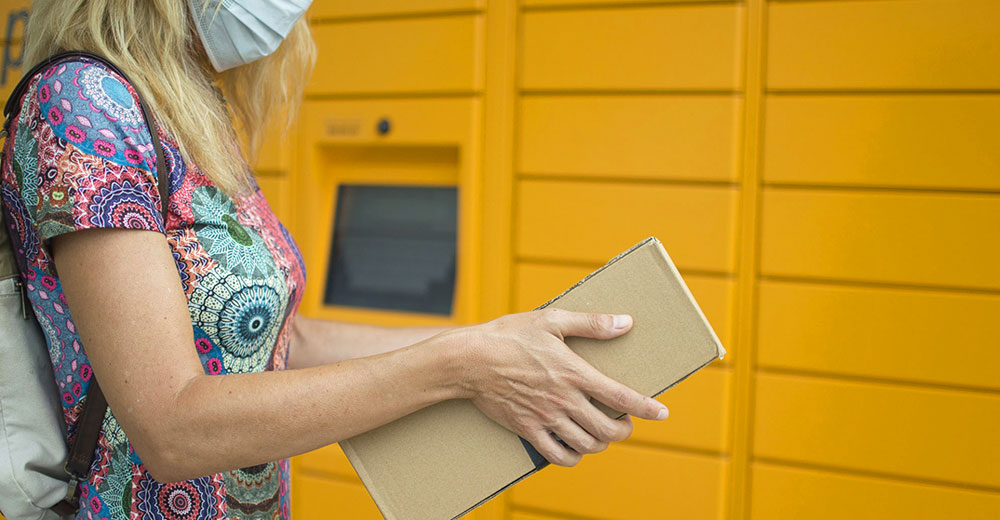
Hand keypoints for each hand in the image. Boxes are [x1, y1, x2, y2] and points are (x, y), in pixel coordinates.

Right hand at [453, 308, 668, 466]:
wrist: (470, 360)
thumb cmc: (510, 335)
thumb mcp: (552, 320)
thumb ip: (592, 324)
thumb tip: (625, 323)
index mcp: (574, 372)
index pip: (621, 396)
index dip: (647, 408)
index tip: (662, 413)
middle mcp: (564, 399)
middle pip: (608, 429)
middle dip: (624, 430)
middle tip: (626, 424)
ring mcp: (546, 418)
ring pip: (587, 444)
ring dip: (601, 444)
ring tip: (602, 434)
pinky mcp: (527, 430)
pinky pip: (557, 455)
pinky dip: (573, 457)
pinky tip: (575, 449)